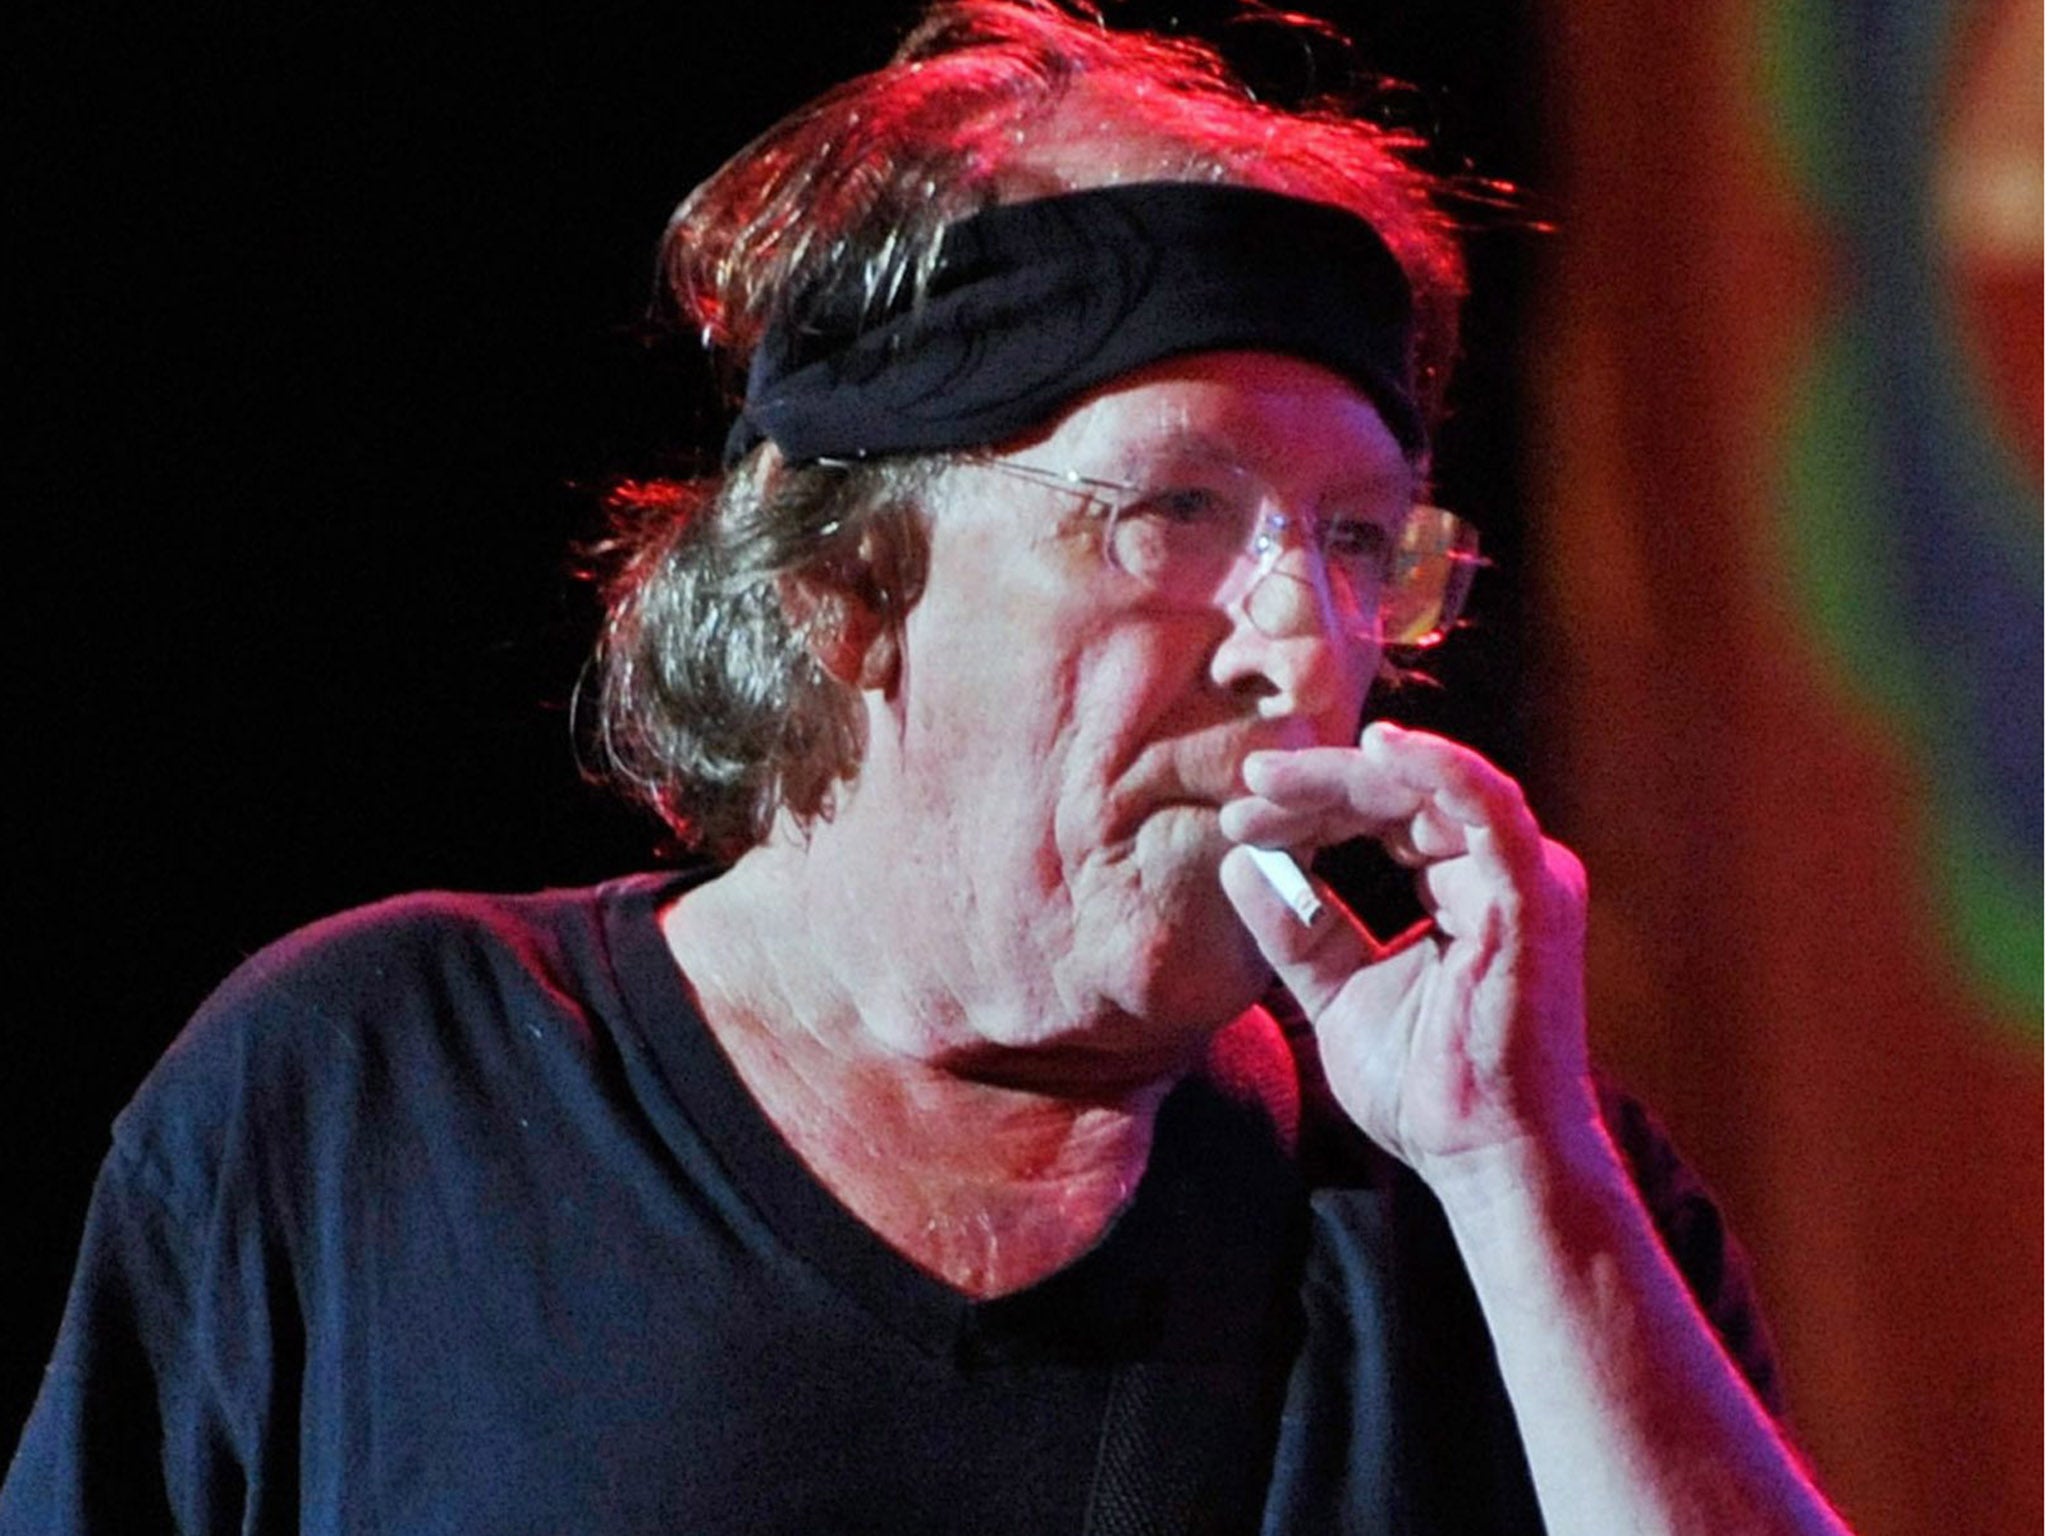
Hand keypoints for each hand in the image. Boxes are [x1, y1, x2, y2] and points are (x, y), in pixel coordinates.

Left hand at [1218, 720, 1599, 1186]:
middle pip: (1403, 793)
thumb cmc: (1427, 1087)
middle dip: (1314, 787)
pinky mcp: (1530, 897)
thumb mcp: (1338, 991)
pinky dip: (1436, 767)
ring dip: (1345, 777)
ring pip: (1433, 787)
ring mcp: (1524, 879)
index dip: (1310, 806)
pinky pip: (1488, 808)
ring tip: (1270, 780)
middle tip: (1243, 793)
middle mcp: (1503, 870)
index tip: (1238, 820)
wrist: (1481, 1161)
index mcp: (1467, 885)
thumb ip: (1297, 928)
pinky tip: (1376, 749)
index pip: (1386, 813)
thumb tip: (1240, 864)